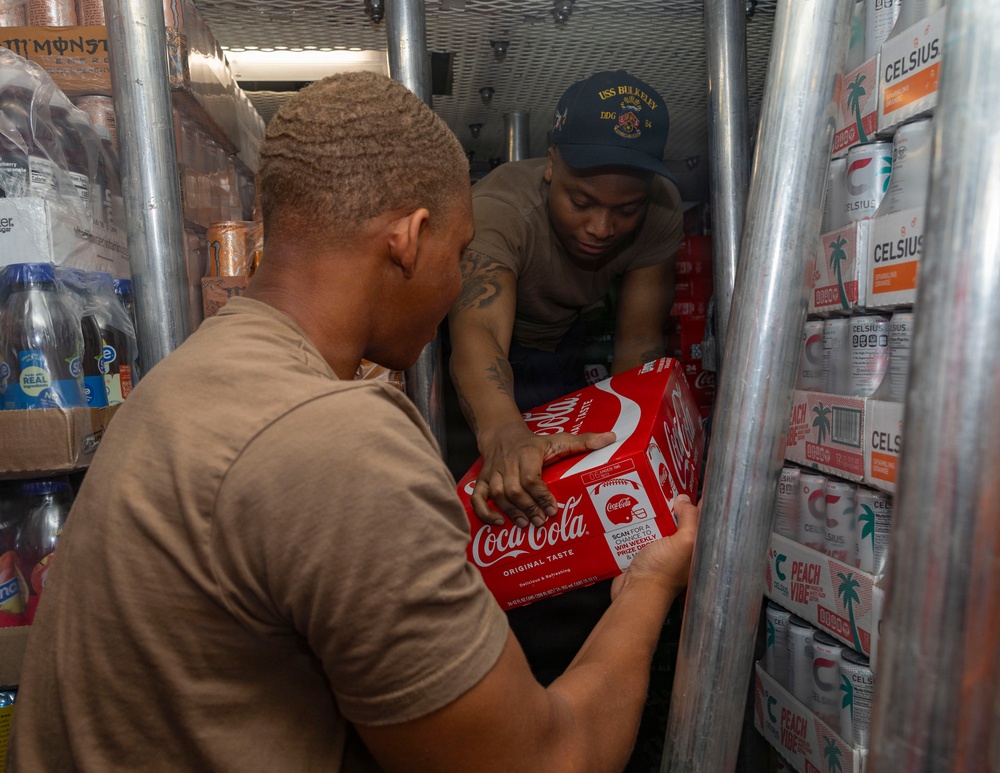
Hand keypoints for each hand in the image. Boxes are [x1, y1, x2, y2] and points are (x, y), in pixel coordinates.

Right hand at [472, 420, 615, 527]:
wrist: (501, 433)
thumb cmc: (533, 442)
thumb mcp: (558, 438)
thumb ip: (584, 441)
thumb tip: (611, 438)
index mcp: (528, 454)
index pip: (531, 478)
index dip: (541, 496)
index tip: (553, 510)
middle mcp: (508, 464)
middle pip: (514, 490)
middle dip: (528, 508)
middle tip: (541, 523)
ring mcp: (494, 474)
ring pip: (497, 495)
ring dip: (511, 513)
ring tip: (526, 525)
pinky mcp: (483, 481)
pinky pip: (477, 498)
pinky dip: (484, 512)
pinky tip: (499, 523)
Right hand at [610, 495, 699, 600]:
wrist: (636, 591)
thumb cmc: (661, 573)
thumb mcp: (683, 541)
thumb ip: (690, 519)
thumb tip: (685, 500)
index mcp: (698, 548)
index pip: (705, 520)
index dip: (701, 503)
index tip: (692, 487)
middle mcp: (683, 549)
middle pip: (683, 519)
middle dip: (676, 506)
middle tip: (669, 490)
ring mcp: (665, 551)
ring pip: (663, 524)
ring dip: (656, 514)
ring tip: (650, 498)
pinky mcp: (648, 552)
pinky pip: (646, 532)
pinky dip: (642, 524)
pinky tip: (636, 515)